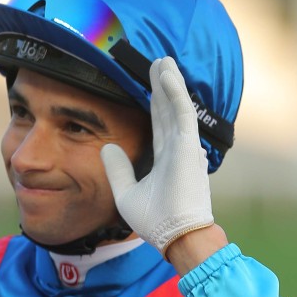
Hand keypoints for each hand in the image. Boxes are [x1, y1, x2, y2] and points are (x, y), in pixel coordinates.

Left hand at [100, 57, 213, 257]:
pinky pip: (182, 113)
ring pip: (175, 106)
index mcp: (164, 159)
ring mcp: (184, 147)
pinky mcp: (189, 146)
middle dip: (161, 86)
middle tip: (157, 63)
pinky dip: (175, 93)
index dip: (153, 103)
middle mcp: (176, 149)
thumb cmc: (154, 221)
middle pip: (166, 110)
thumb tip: (106, 147)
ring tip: (163, 61)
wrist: (173, 236)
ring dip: (169, 83)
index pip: (157, 124)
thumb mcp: (126, 193)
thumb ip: (117, 169)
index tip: (147, 85)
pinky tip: (167, 75)